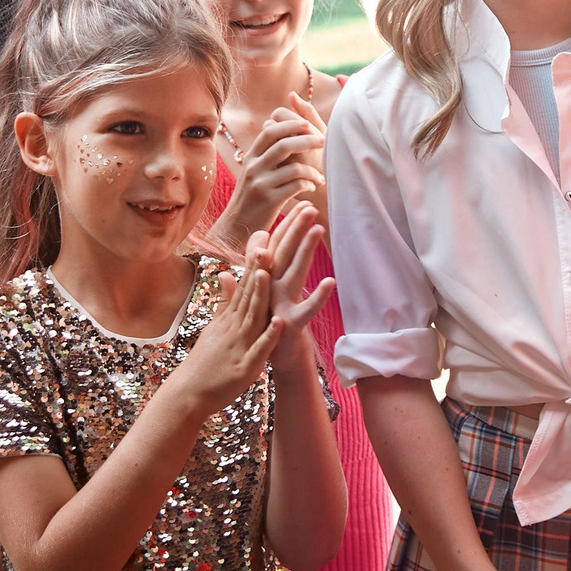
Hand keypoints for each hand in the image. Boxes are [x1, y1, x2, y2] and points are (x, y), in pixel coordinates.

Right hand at [166, 258, 284, 418]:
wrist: (189, 394)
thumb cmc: (204, 362)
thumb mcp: (215, 327)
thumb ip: (225, 302)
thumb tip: (226, 274)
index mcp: (229, 319)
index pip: (242, 286)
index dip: (253, 264)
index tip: (263, 239)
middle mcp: (233, 328)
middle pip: (247, 295)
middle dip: (258, 270)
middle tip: (267, 244)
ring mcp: (239, 346)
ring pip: (252, 317)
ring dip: (259, 295)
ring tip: (267, 273)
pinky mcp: (246, 367)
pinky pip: (260, 349)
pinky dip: (269, 336)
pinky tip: (280, 322)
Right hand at [215, 108, 324, 254]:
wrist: (236, 226)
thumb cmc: (251, 198)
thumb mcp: (252, 173)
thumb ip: (265, 155)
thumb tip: (282, 132)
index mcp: (250, 157)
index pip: (270, 131)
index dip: (290, 124)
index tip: (307, 124)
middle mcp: (253, 168)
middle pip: (284, 144)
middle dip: (307, 140)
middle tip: (322, 141)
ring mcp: (261, 184)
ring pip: (294, 167)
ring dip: (313, 170)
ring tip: (319, 176)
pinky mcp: (270, 201)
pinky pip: (296, 186)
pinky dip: (309, 184)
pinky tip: (312, 188)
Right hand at [245, 202, 332, 336]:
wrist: (255, 365)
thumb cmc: (260, 333)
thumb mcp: (252, 305)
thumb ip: (245, 284)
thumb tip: (239, 263)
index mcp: (261, 282)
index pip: (273, 247)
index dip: (287, 226)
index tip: (300, 205)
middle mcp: (267, 290)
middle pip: (282, 253)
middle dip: (295, 228)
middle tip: (309, 206)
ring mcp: (277, 306)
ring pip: (292, 273)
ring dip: (305, 251)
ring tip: (318, 229)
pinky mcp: (288, 325)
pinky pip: (306, 310)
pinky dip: (318, 296)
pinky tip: (331, 281)